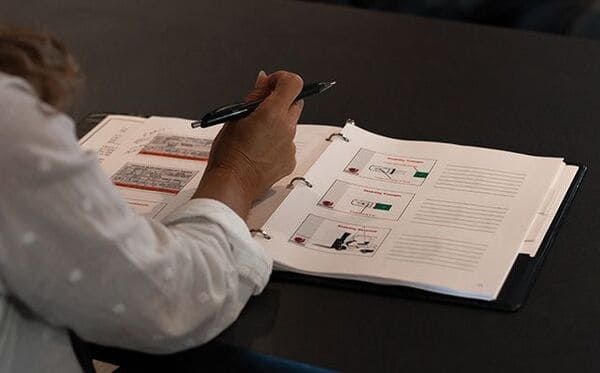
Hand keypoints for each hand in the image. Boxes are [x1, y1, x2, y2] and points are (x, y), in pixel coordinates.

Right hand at [193, 70, 303, 218]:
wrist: (232, 184)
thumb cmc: (229, 154)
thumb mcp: (235, 117)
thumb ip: (254, 96)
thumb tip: (264, 81)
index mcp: (273, 113)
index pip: (293, 83)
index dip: (281, 79)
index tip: (270, 85)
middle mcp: (287, 128)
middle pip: (294, 103)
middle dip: (279, 102)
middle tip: (260, 111)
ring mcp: (290, 146)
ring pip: (290, 125)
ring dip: (277, 124)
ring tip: (255, 137)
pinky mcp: (290, 160)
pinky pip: (288, 144)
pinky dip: (277, 143)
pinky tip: (260, 151)